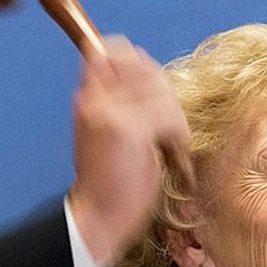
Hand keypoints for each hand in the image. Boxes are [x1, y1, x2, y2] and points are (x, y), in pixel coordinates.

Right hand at [66, 37, 188, 266]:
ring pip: (160, 90)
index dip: (139, 63)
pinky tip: (170, 153)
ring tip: (168, 141)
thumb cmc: (111, 179)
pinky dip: (178, 134)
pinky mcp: (128, 130)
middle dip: (164, 91)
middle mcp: (94, 99)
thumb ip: (122, 102)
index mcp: (88, 98)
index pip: (112, 50)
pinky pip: (169, 114)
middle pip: (143, 66)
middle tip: (167, 122)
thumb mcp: (108, 132)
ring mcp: (110, 112)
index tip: (153, 88)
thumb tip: (147, 74)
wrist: (97, 216)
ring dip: (174, 116)